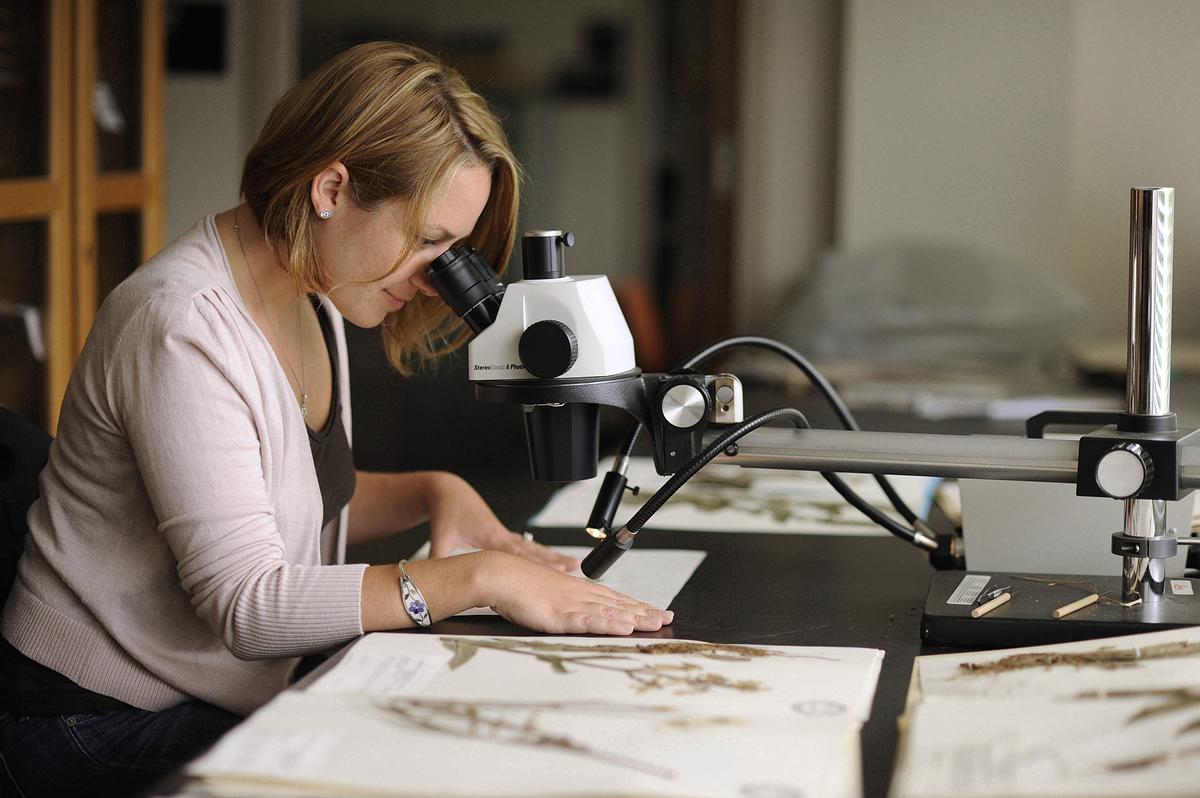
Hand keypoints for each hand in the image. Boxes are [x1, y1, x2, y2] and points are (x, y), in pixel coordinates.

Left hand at [426, 473, 579, 571]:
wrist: (449, 492)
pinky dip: (542, 554)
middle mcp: (503, 536)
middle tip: (575, 569)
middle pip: (534, 551)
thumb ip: (439, 559)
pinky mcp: (503, 535)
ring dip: (554, 557)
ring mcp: (505, 535)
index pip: (518, 554)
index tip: (554, 571)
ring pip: (535, 548)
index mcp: (491, 537)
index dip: (537, 564)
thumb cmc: (446, 513)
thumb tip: (434, 582)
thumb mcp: (440, 538)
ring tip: (574, 565)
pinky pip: (528, 546)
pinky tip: (553, 560)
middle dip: (555, 561)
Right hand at [479, 551, 673, 634]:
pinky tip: (624, 628)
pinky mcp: (560, 614)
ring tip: (657, 622)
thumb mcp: (547, 594)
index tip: (656, 611)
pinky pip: (589, 621)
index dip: (637, 606)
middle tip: (667, 618)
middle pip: (619, 604)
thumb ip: (564, 603)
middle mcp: (580, 595)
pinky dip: (608, 624)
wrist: (498, 574)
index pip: (614, 599)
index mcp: (578, 590)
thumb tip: (574, 611)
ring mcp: (572, 604)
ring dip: (635, 618)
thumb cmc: (517, 584)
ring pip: (610, 612)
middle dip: (645, 612)